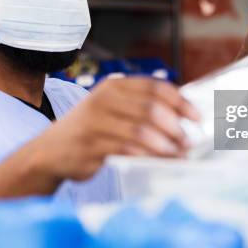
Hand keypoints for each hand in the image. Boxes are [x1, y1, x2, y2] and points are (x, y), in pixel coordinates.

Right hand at [36, 77, 199, 179]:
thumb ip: (140, 106)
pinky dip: (149, 156)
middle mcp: (104, 99)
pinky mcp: (91, 145)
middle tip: (189, 140)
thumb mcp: (112, 108)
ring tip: (179, 153)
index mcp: (114, 86)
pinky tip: (160, 161)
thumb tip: (182, 116)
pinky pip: (127, 149)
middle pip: (151, 109)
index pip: (155, 87)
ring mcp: (96, 122)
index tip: (197, 117)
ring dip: (165, 144)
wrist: (50, 150)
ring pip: (141, 131)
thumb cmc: (91, 129)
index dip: (180, 102)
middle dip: (175, 126)